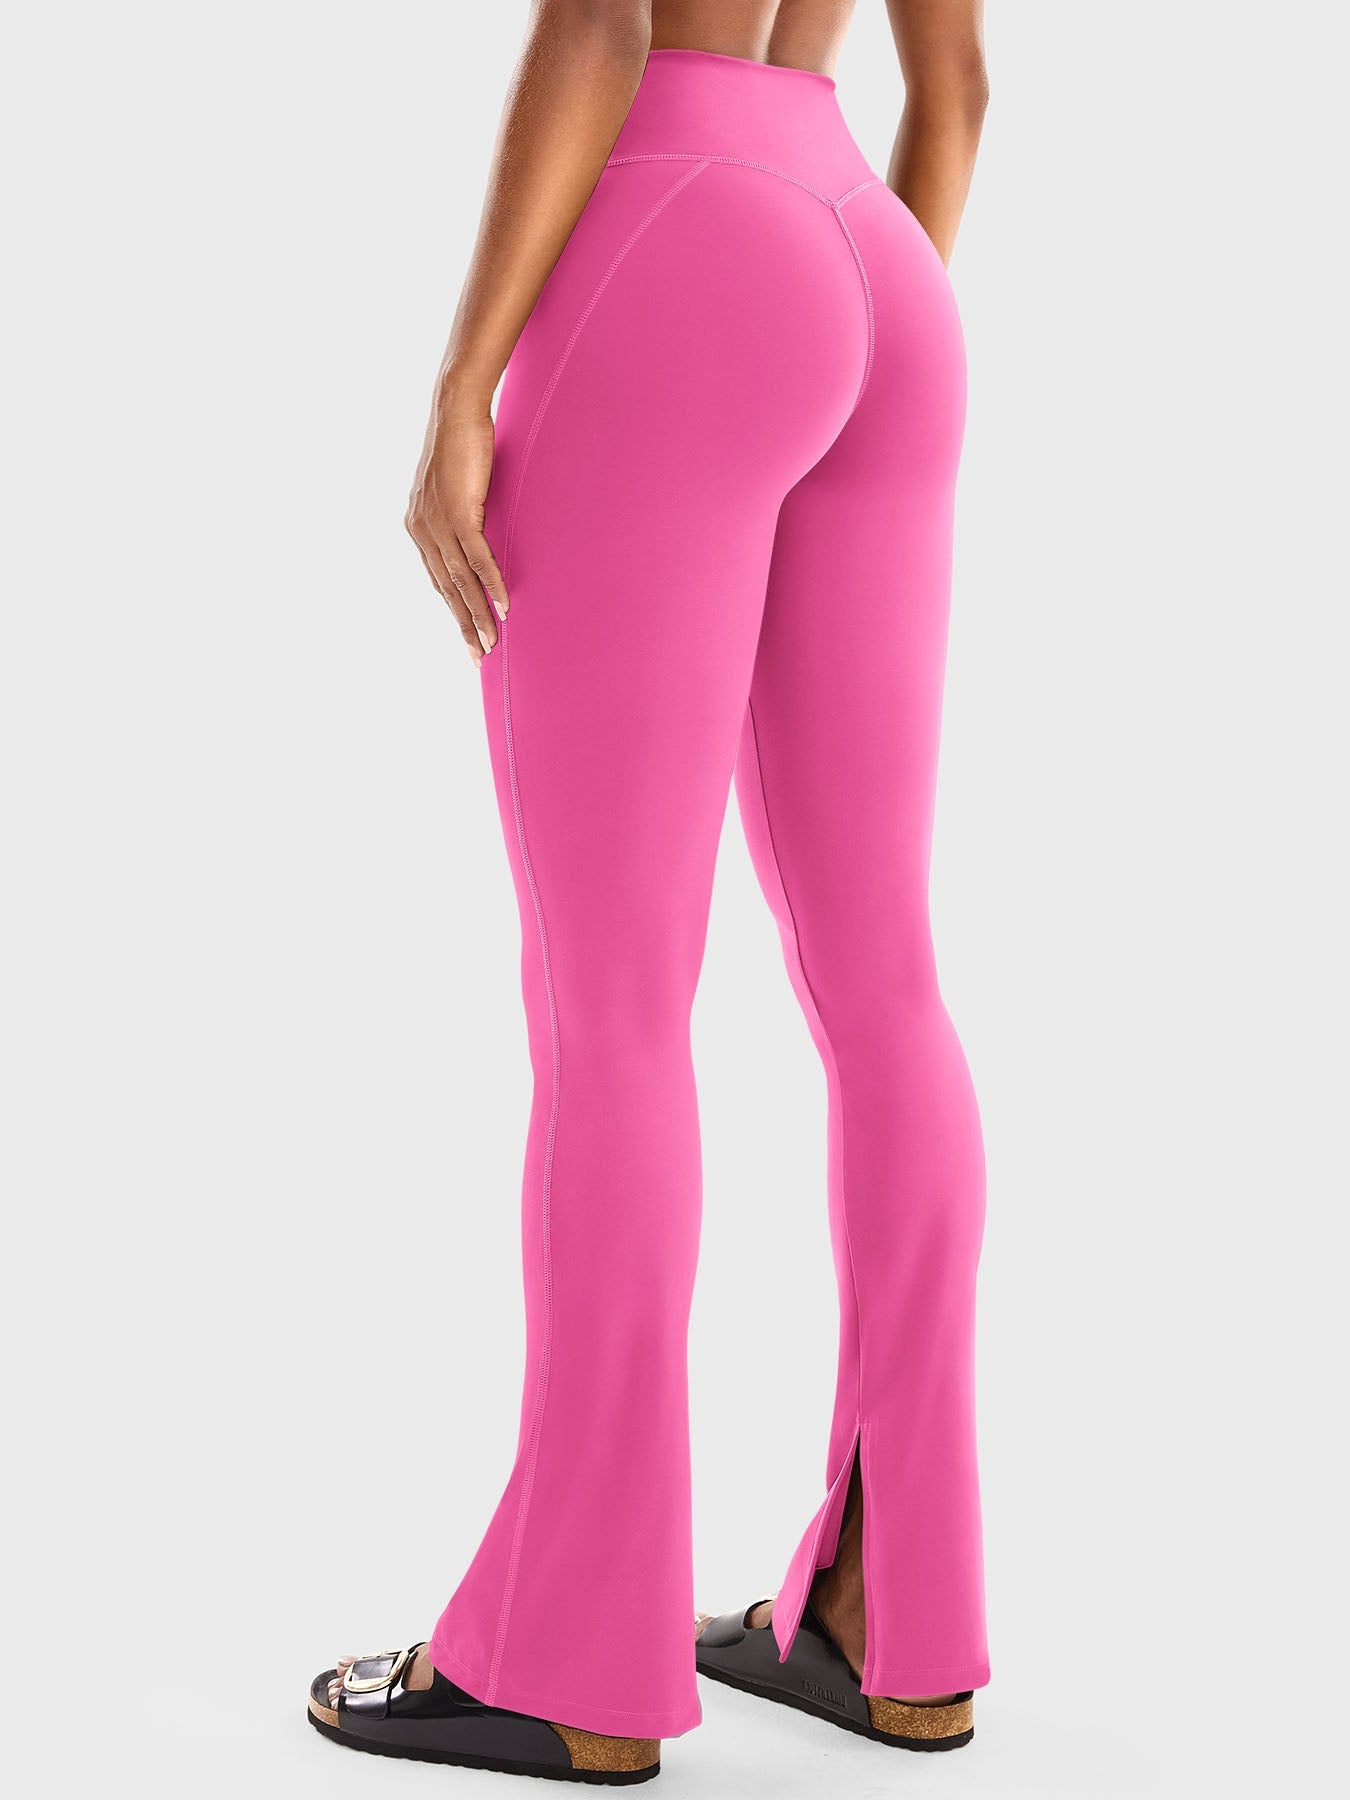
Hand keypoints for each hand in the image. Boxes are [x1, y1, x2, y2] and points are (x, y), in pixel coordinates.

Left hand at [405, 389, 509, 667]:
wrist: (456, 409)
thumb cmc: (463, 443)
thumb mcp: (462, 488)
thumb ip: (468, 516)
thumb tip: (486, 537)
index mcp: (419, 526)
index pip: (438, 579)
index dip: (454, 610)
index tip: (470, 637)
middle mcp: (421, 529)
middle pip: (445, 588)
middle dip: (463, 624)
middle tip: (479, 656)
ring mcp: (437, 522)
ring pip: (459, 579)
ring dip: (477, 613)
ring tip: (492, 642)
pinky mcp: (457, 512)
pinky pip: (475, 557)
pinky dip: (489, 583)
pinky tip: (502, 605)